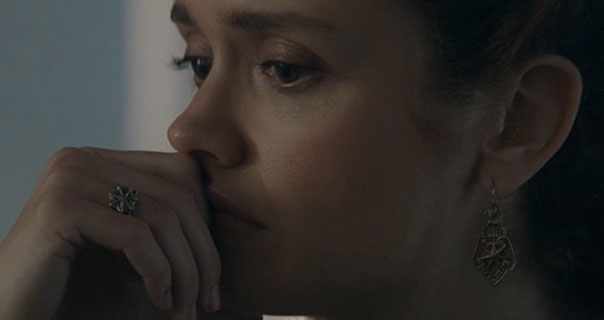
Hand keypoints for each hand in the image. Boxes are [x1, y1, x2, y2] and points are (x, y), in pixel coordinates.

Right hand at [0, 147, 240, 318]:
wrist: (18, 319)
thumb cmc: (78, 293)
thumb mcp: (135, 257)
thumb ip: (171, 231)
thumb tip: (236, 215)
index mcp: (103, 162)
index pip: (182, 175)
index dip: (207, 225)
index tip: (212, 278)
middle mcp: (84, 158)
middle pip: (178, 194)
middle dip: (202, 254)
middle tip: (208, 302)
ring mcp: (69, 176)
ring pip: (163, 216)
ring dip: (185, 271)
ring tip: (185, 311)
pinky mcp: (60, 205)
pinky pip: (135, 234)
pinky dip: (158, 273)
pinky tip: (158, 302)